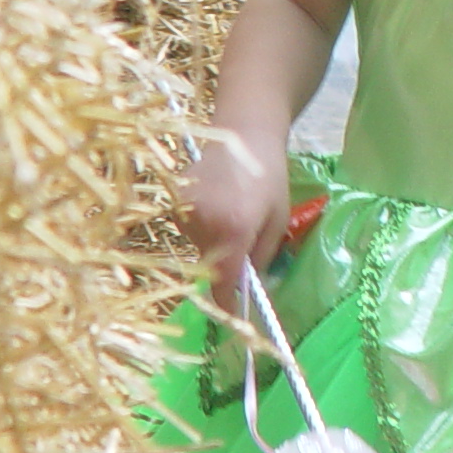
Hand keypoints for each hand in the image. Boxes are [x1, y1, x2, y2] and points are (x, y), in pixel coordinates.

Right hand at [186, 128, 286, 313]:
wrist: (242, 135)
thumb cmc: (269, 178)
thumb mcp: (277, 220)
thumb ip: (262, 258)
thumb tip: (250, 289)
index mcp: (234, 228)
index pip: (222, 281)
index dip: (226, 302)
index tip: (232, 316)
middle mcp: (203, 222)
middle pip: (210, 266)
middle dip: (226, 266)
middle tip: (244, 245)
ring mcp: (184, 211)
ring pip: (198, 248)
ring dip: (214, 245)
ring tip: (232, 215)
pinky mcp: (174, 201)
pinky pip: (189, 231)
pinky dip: (203, 228)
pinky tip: (217, 205)